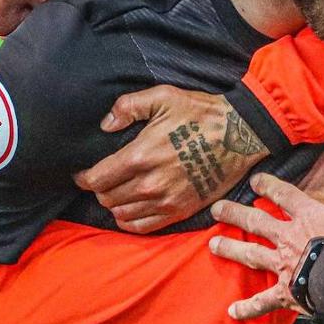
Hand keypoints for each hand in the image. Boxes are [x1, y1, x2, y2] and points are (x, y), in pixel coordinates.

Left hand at [73, 85, 268, 232]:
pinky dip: (130, 221)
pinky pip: (143, 227)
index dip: (83, 177)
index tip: (83, 173)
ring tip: (117, 192)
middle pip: (106, 198)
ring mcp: (166, 200)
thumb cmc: (201, 113)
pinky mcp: (181, 211)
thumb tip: (105, 125)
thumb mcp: (164, 96)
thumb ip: (128, 107)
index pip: (96, 179)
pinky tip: (130, 210)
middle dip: (99, 189)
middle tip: (103, 179)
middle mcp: (150, 184)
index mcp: (141, 155)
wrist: (240, 134)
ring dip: (114, 204)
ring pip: (122, 214)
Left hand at [209, 163, 323, 319]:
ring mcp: (283, 265)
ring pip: (250, 254)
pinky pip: (263, 301)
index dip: (269, 186)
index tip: (255, 180)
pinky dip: (248, 307)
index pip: (285, 196)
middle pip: (257, 221)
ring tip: (213, 244)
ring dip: (231, 248)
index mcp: (308, 216)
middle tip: (216, 208)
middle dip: (236, 213)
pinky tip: (232, 310)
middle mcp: (289, 237)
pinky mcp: (285, 291)